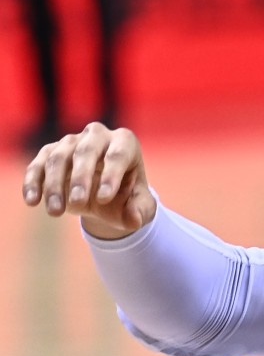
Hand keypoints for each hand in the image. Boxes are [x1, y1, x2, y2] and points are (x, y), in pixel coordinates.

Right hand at [22, 122, 156, 239]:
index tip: (104, 199)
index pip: (118, 155)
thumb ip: (139, 212)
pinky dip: (33, 182)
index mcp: (125, 142)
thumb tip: (134, 220)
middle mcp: (98, 135)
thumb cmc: (127, 197)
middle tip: (78, 201)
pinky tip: (32, 201)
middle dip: (81, 177)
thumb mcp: (139, 207)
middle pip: (86, 151)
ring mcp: (71, 142)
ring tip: (56, 212)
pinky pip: (38, 165)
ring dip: (54, 185)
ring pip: (58, 158)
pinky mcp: (49, 153)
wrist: (105, 197)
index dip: (111, 176)